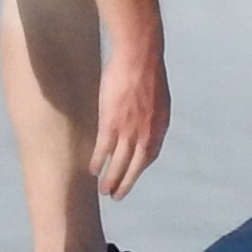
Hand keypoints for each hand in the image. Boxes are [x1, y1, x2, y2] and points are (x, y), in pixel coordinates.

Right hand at [91, 38, 170, 198]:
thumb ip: (152, 113)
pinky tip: (92, 169)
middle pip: (135, 166)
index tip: (131, 175)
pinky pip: (104, 150)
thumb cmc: (148, 70)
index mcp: (159, 126)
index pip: (150, 155)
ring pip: (119, 163)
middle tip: (117, 196)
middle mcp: (147, 133)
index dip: (139, 168)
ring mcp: (129, 130)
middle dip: (126, 183)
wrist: (140, 55)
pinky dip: (98, 161)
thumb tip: (148, 120)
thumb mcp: (158, 96)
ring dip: (111, 179)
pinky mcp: (112, 123)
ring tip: (103, 190)